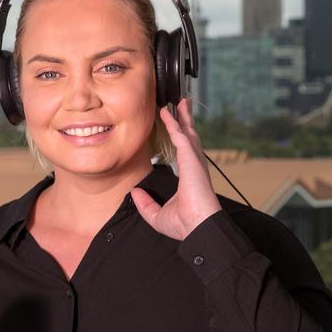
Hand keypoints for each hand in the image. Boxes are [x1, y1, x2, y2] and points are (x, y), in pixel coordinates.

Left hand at [132, 98, 220, 240]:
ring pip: (188, 132)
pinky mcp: (192, 160)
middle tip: (181, 106)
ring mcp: (194, 162)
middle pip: (189, 136)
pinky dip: (174, 124)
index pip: (184, 151)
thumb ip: (145, 203)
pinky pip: (181, 137)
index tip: (174, 127)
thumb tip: (134, 193)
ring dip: (182, 117)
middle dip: (185, 120)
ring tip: (179, 102)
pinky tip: (167, 114)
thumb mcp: (156, 215)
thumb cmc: (184, 225)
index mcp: (188, 176)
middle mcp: (194, 166)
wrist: (197, 228)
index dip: (179, 137)